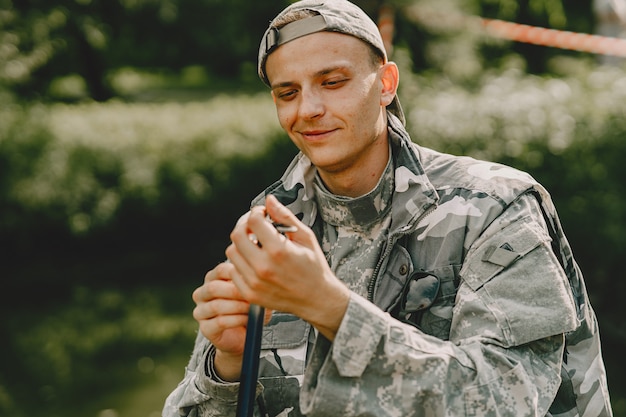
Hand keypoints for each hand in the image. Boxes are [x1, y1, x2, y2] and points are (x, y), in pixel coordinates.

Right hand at [192, 261, 271, 380]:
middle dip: (235, 292)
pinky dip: (236, 320)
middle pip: (213, 288)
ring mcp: (201, 312)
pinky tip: (247, 319)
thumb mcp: (252, 293)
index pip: (220, 270)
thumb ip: (252, 284)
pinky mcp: (205, 329)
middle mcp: (202, 294)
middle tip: (253, 294)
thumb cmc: (248, 309)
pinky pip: (220, 322)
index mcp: (212, 279)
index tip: (252, 279)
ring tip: (251, 309)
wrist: (243, 336)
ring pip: (216, 306)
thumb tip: (259, 277)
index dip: (237, 274)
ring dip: (237, 307)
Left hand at [226, 194, 349, 339]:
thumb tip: (269, 200)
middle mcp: (263, 267)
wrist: (317, 300)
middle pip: (237, 235)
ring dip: (241, 244)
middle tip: (254, 226)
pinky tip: (254, 261)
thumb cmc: (314, 267)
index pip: (253, 221)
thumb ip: (285, 217)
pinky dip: (240, 262)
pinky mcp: (249, 293)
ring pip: (232, 252)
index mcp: (278, 251)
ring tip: (256, 245)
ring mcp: (254, 282)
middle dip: (244, 225)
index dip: (256, 213)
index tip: (262, 214)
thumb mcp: (306, 237)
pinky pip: (232, 270)